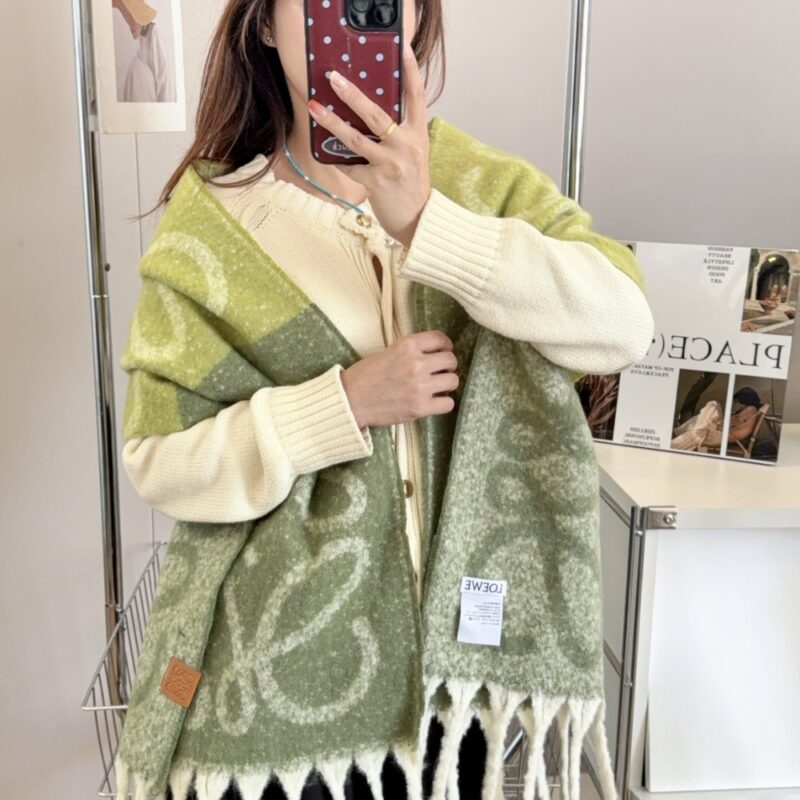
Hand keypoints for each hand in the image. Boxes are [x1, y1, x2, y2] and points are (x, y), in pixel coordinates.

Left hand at [307, 41, 431, 248]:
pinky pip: (349, 166)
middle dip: (352, 94)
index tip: (402, 47)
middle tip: (334, 78)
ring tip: (314, 108)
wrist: (418, 220)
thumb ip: (399, 132)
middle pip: (377, 114)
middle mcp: (407, 145)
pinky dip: (337, 160)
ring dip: (332, 122)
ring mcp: (391, 164)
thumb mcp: (413, 152)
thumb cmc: (411, 184)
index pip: (417, 95)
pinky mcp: (376, 182)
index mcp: (418, 134)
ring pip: (356, 138)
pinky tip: (326, 153)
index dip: (410, 70)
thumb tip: (369, 110)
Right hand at [341, 330, 458, 428]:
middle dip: (447, 366)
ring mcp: (420, 386)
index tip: (442, 351)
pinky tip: (433, 401)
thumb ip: (411, 350)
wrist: (350, 400)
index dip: (445, 346)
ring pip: (453, 381)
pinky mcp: (420, 407)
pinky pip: (448, 403)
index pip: (440, 339)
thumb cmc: (365, 376)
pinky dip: (443, 403)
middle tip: (438, 372)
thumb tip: (434, 353)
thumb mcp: (387, 351)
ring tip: (436, 387)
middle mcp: (416, 364)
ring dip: (446, 384)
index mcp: (407, 345)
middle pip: (451, 360)